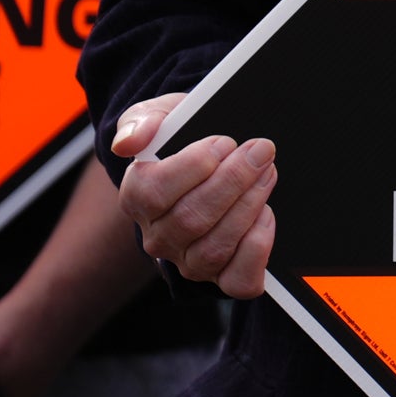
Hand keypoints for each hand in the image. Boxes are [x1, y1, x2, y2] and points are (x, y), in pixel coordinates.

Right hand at [114, 95, 276, 298]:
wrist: (214, 161)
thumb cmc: (184, 140)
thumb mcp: (162, 118)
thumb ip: (141, 122)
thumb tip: (129, 143)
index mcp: (137, 198)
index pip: (154, 192)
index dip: (193, 166)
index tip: (224, 142)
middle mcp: (158, 237)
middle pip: (191, 219)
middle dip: (233, 180)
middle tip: (260, 151)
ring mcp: (189, 261)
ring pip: (215, 248)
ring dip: (248, 207)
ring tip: (266, 173)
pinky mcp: (222, 277)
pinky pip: (238, 278)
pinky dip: (257, 249)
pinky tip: (266, 215)